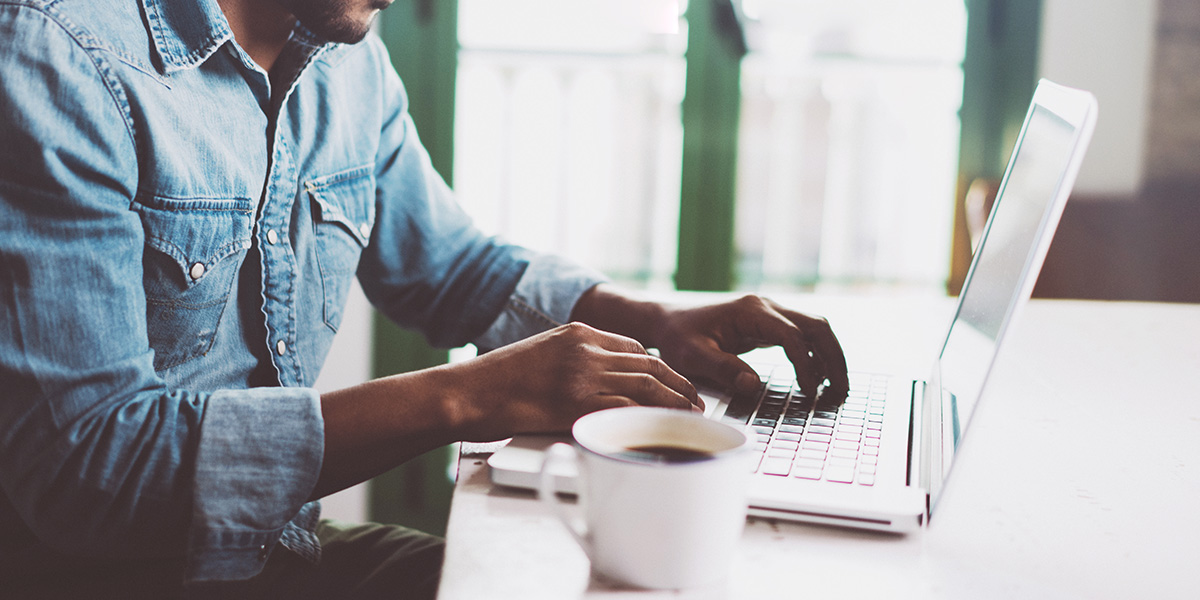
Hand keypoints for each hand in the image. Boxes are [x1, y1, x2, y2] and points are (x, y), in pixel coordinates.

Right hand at [446, 322, 701, 440]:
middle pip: (649, 365)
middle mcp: (585, 348)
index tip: (674, 383)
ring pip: (646, 385)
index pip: (634, 348)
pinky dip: (651, 419)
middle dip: (679, 384)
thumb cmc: (496, 383)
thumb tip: (602, 385)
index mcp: (577, 332)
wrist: (467, 392)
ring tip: (691, 418)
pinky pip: (626, 408)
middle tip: (697, 402)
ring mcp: (582, 374)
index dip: (661, 368)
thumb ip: (573, 362)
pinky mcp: (576, 402)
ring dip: (675, 403)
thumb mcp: (541, 355)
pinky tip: (663, 429)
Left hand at [571, 285, 847, 398]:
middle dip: (834, 358)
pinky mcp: (768, 324)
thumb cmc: (677, 337)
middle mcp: (766, 307)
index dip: (806, 366)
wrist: (666, 321)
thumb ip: (724, 369)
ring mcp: (769, 313)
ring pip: (815, 328)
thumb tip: (754, 386)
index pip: (792, 337)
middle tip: (841, 391)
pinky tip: (818, 379)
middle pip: (816, 326)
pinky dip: (816, 355)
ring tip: (837, 388)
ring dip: (830, 356)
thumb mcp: (693, 356)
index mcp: (751, 311)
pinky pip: (802, 336)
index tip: (810, 392)